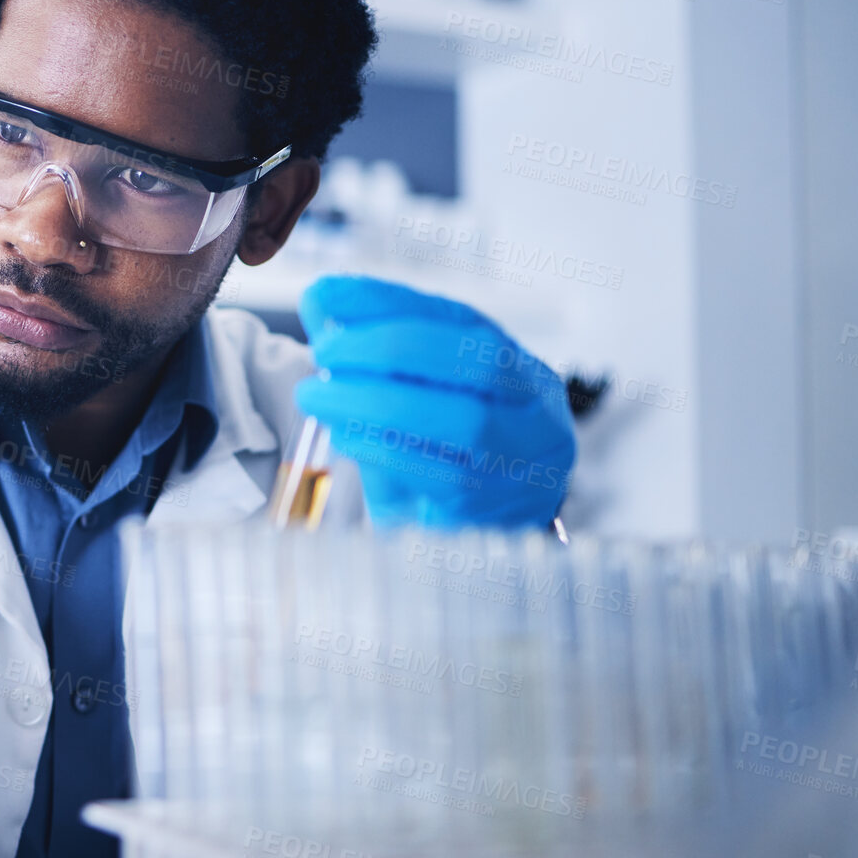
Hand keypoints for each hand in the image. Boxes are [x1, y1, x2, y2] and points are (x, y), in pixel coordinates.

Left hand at [293, 275, 575, 528]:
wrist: (461, 561)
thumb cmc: (433, 469)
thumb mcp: (407, 404)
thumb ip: (371, 352)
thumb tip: (322, 299)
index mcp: (522, 375)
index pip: (460, 320)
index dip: (389, 302)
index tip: (324, 296)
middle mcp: (539, 418)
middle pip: (477, 361)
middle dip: (388, 347)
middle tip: (325, 352)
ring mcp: (528, 469)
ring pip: (463, 420)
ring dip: (375, 401)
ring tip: (318, 396)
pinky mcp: (496, 517)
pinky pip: (442, 476)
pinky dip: (383, 449)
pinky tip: (345, 436)